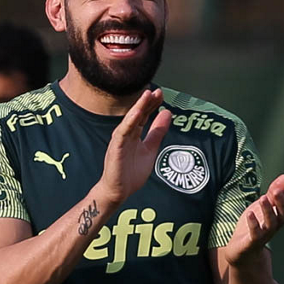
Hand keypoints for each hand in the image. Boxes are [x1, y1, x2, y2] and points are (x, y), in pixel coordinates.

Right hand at [99, 88, 172, 205]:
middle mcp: (126, 134)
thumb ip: (157, 133)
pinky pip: (122, 132)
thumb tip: (167, 113)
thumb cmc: (131, 173)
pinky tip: (137, 113)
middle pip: (138, 114)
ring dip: (138, 107)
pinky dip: (129, 122)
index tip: (161, 95)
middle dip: (147, 102)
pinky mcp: (116, 148)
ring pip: (130, 120)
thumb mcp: (150, 150)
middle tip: (158, 91)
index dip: (152, 104)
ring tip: (147, 95)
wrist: (119, 191)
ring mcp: (120, 140)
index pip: (144, 115)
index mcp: (134, 134)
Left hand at [226, 174, 283, 267]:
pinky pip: (255, 234)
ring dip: (268, 211)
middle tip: (277, 190)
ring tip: (263, 198)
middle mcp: (274, 227)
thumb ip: (274, 192)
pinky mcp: (251, 243)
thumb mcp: (264, 206)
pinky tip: (250, 214)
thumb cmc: (255, 227)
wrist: (240, 252)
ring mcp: (264, 236)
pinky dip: (253, 224)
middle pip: (283, 216)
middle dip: (281, 203)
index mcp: (279, 217)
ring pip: (270, 224)